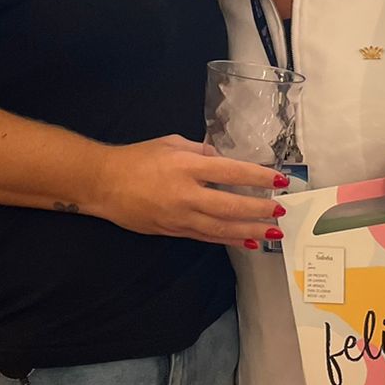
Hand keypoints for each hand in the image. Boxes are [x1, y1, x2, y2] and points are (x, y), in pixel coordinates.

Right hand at [87, 136, 286, 245]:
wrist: (103, 184)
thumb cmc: (137, 158)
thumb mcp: (171, 143)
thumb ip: (201, 151)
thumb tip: (224, 159)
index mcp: (186, 166)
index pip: (231, 171)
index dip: (258, 176)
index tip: (279, 179)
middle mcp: (186, 194)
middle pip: (231, 205)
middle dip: (260, 209)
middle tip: (281, 210)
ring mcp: (180, 216)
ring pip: (222, 227)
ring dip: (250, 230)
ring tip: (273, 232)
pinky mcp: (173, 231)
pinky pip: (207, 237)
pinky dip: (229, 240)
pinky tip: (247, 241)